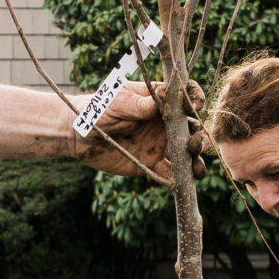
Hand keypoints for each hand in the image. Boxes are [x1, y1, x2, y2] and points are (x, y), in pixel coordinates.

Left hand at [76, 79, 207, 180]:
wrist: (78, 135)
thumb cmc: (97, 109)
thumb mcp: (118, 101)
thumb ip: (140, 103)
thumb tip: (165, 95)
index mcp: (159, 101)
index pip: (184, 97)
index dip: (195, 98)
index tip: (197, 104)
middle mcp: (164, 123)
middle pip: (191, 127)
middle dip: (200, 135)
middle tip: (198, 142)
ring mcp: (160, 144)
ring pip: (186, 152)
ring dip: (196, 159)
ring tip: (198, 166)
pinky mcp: (151, 164)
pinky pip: (170, 172)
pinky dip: (179, 178)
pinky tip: (183, 182)